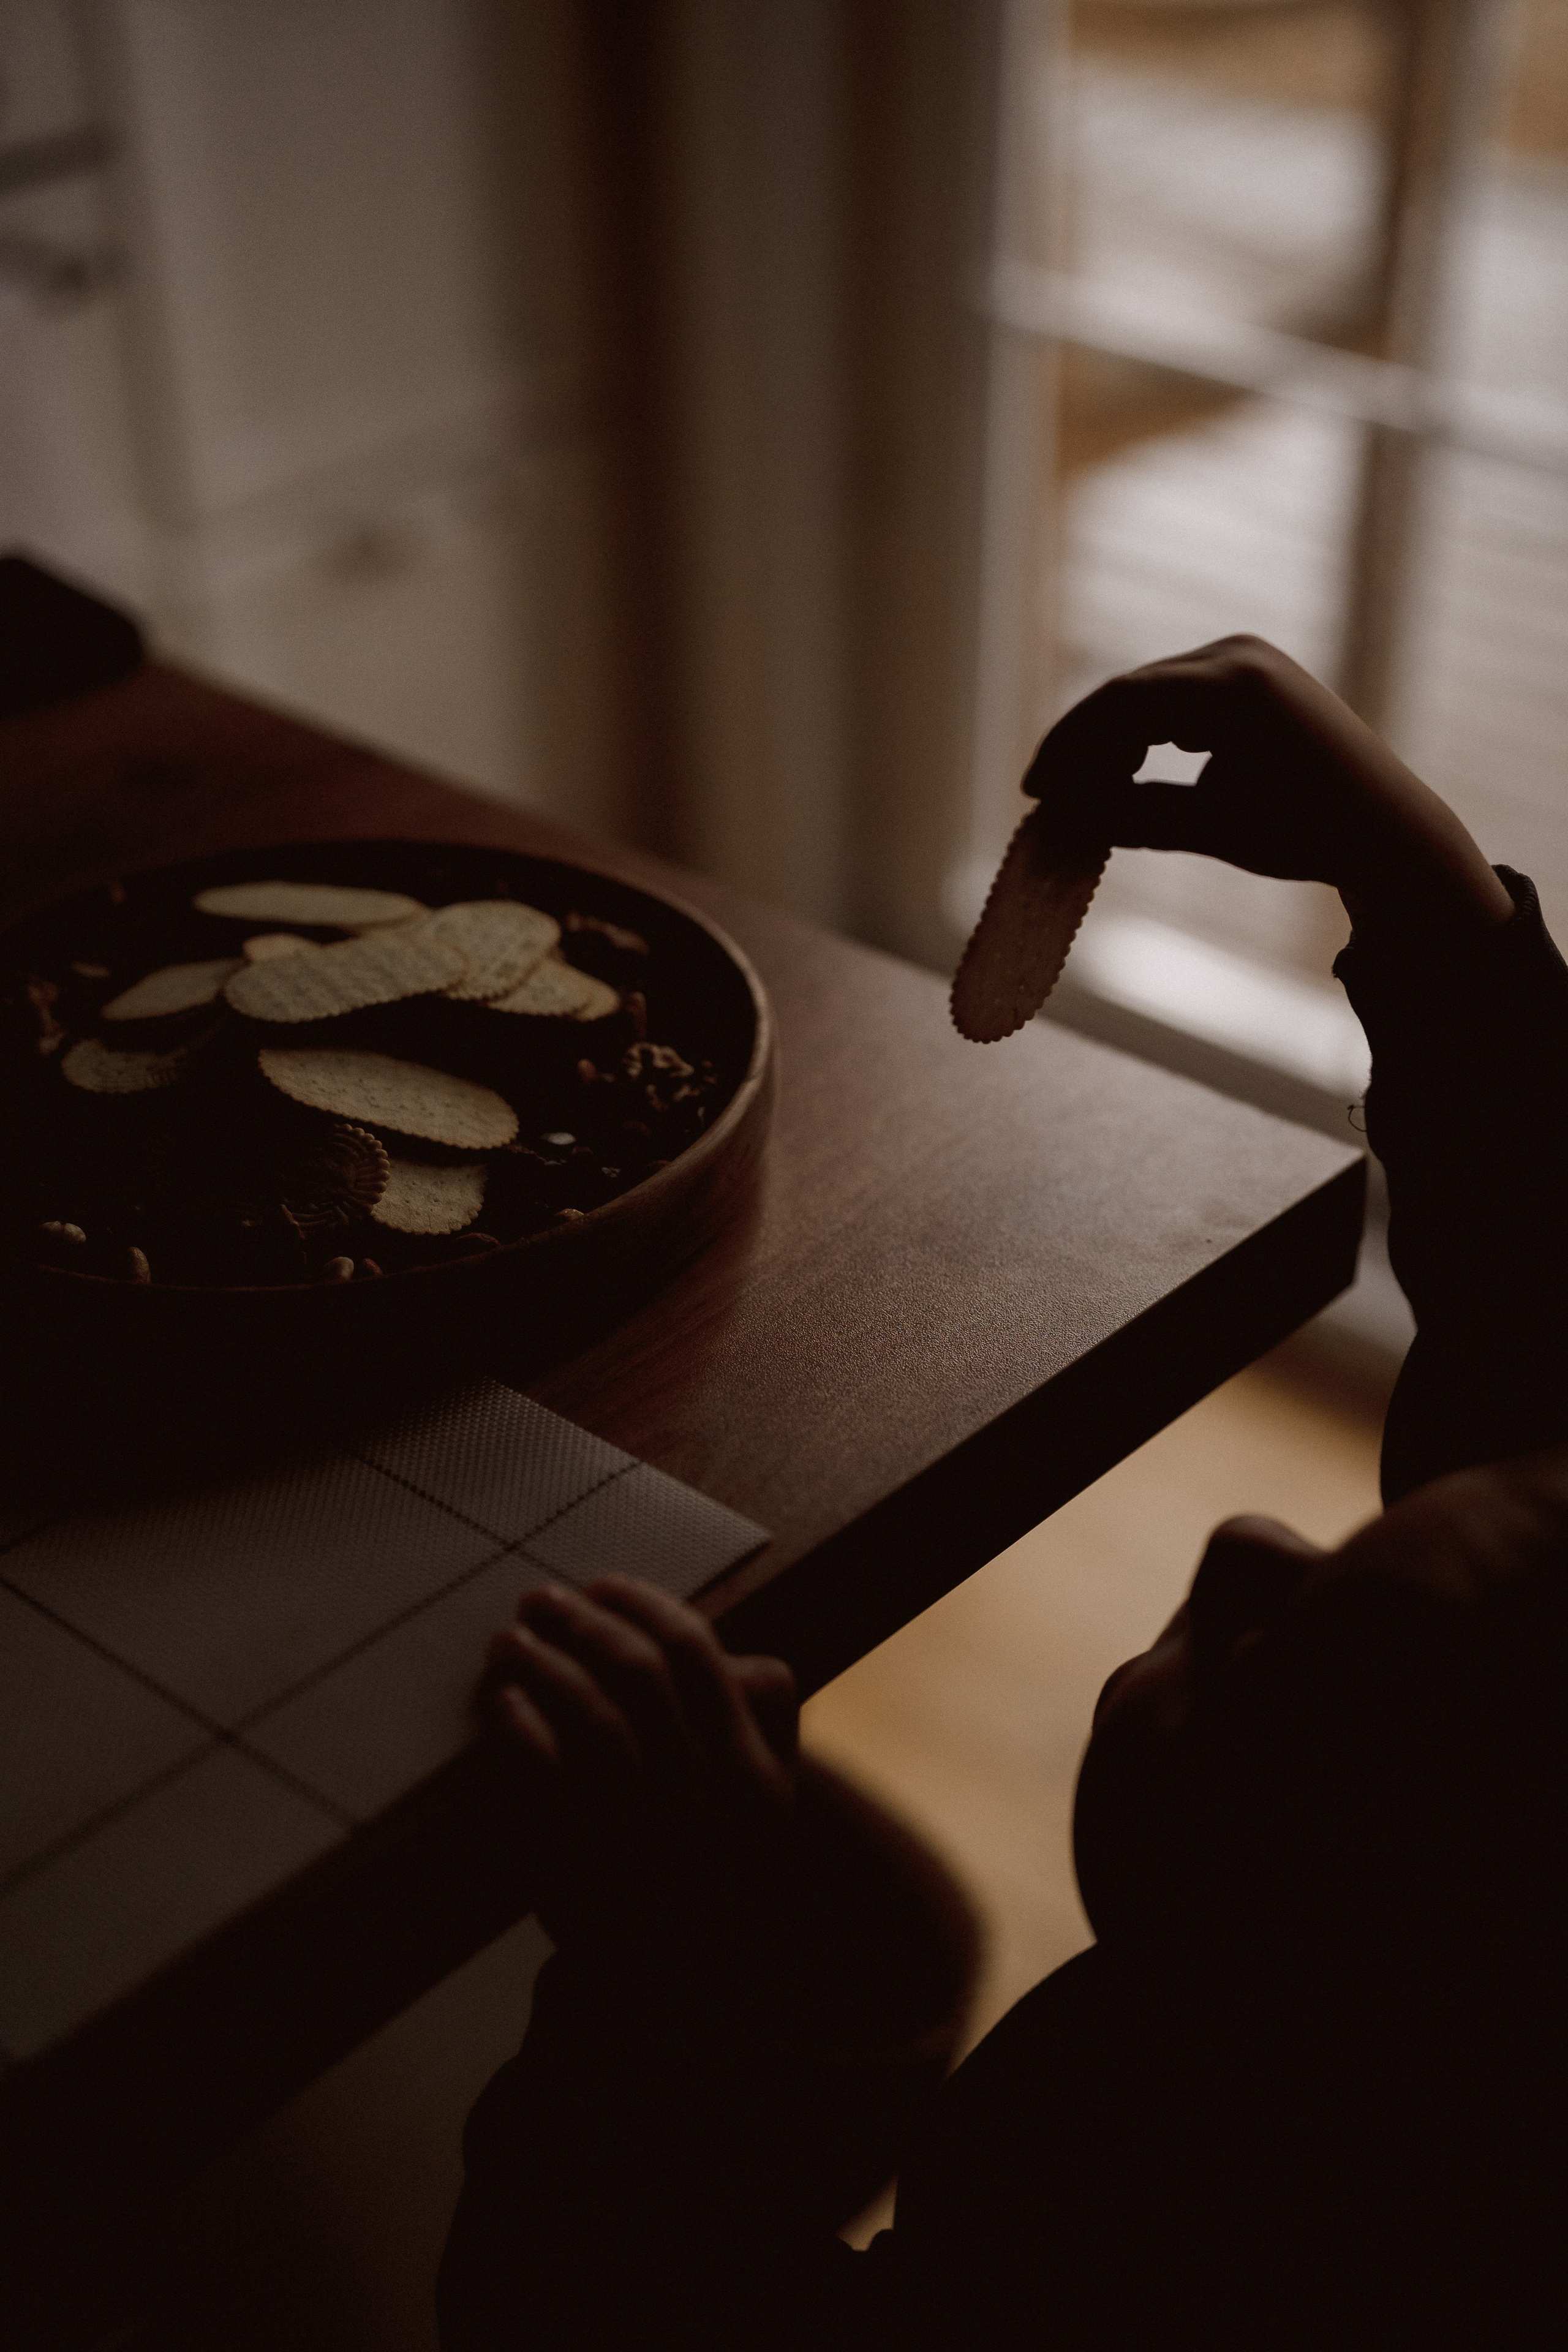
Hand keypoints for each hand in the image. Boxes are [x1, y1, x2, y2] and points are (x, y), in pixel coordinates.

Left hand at [481, 1576, 798, 1953]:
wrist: (676, 2002)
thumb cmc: (710, 1877)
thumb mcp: (759, 1808)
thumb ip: (760, 1728)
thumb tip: (739, 1656)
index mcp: (754, 1773)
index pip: (700, 1655)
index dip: (645, 1606)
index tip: (602, 1586)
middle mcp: (708, 1799)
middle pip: (639, 1672)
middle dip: (581, 1622)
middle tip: (537, 1600)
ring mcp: (647, 1835)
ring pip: (592, 1715)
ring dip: (542, 1664)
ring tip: (507, 1643)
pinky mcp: (584, 1869)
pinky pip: (544, 1778)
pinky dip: (518, 1730)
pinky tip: (499, 1707)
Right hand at [1024, 635, 1511, 942]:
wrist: (1383, 826)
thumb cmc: (1306, 834)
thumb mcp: (1211, 830)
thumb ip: (1133, 817)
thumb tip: (1060, 817)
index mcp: (1236, 687)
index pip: (1123, 702)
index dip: (1068, 746)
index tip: (1035, 792)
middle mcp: (1239, 656)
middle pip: (1130, 693)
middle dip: (1083, 749)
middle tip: (1046, 800)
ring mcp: (1245, 659)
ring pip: (1148, 696)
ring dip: (1110, 745)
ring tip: (1084, 798)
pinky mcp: (1247, 675)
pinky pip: (1175, 699)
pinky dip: (1144, 737)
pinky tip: (1124, 776)